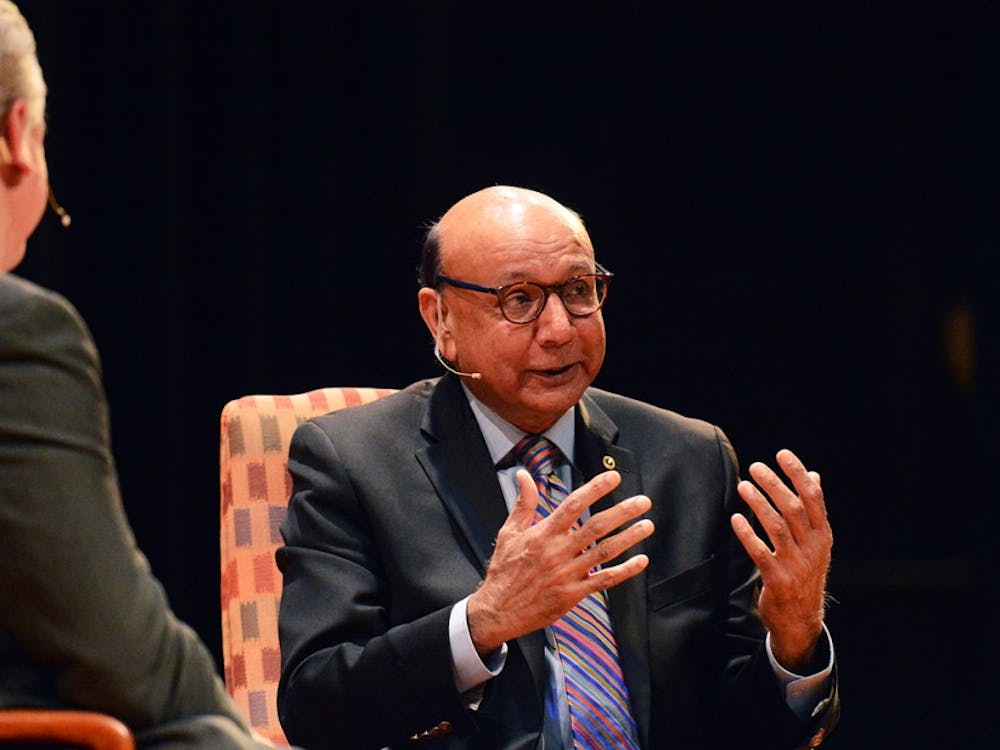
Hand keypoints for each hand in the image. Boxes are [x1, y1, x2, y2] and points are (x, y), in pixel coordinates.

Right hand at [467, 469, 653, 654]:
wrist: (498, 610)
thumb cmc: (504, 569)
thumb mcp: (509, 532)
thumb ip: (523, 503)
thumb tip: (524, 474)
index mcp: (543, 533)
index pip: (573, 505)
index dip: (595, 489)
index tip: (614, 478)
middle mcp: (558, 551)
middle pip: (596, 526)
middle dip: (622, 512)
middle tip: (643, 501)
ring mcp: (567, 573)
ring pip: (605, 552)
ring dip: (629, 537)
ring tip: (647, 525)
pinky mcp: (573, 594)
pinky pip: (604, 580)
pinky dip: (625, 571)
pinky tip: (641, 561)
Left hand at [730, 448, 831, 672]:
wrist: (801, 620)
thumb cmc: (804, 572)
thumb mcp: (816, 543)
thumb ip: (813, 511)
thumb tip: (814, 476)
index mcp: (823, 536)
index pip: (814, 498)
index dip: (798, 474)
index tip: (781, 454)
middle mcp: (813, 548)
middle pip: (794, 509)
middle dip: (774, 485)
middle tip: (755, 467)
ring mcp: (797, 565)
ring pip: (777, 528)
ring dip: (759, 504)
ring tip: (743, 486)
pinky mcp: (778, 581)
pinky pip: (761, 553)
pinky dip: (748, 534)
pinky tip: (736, 519)